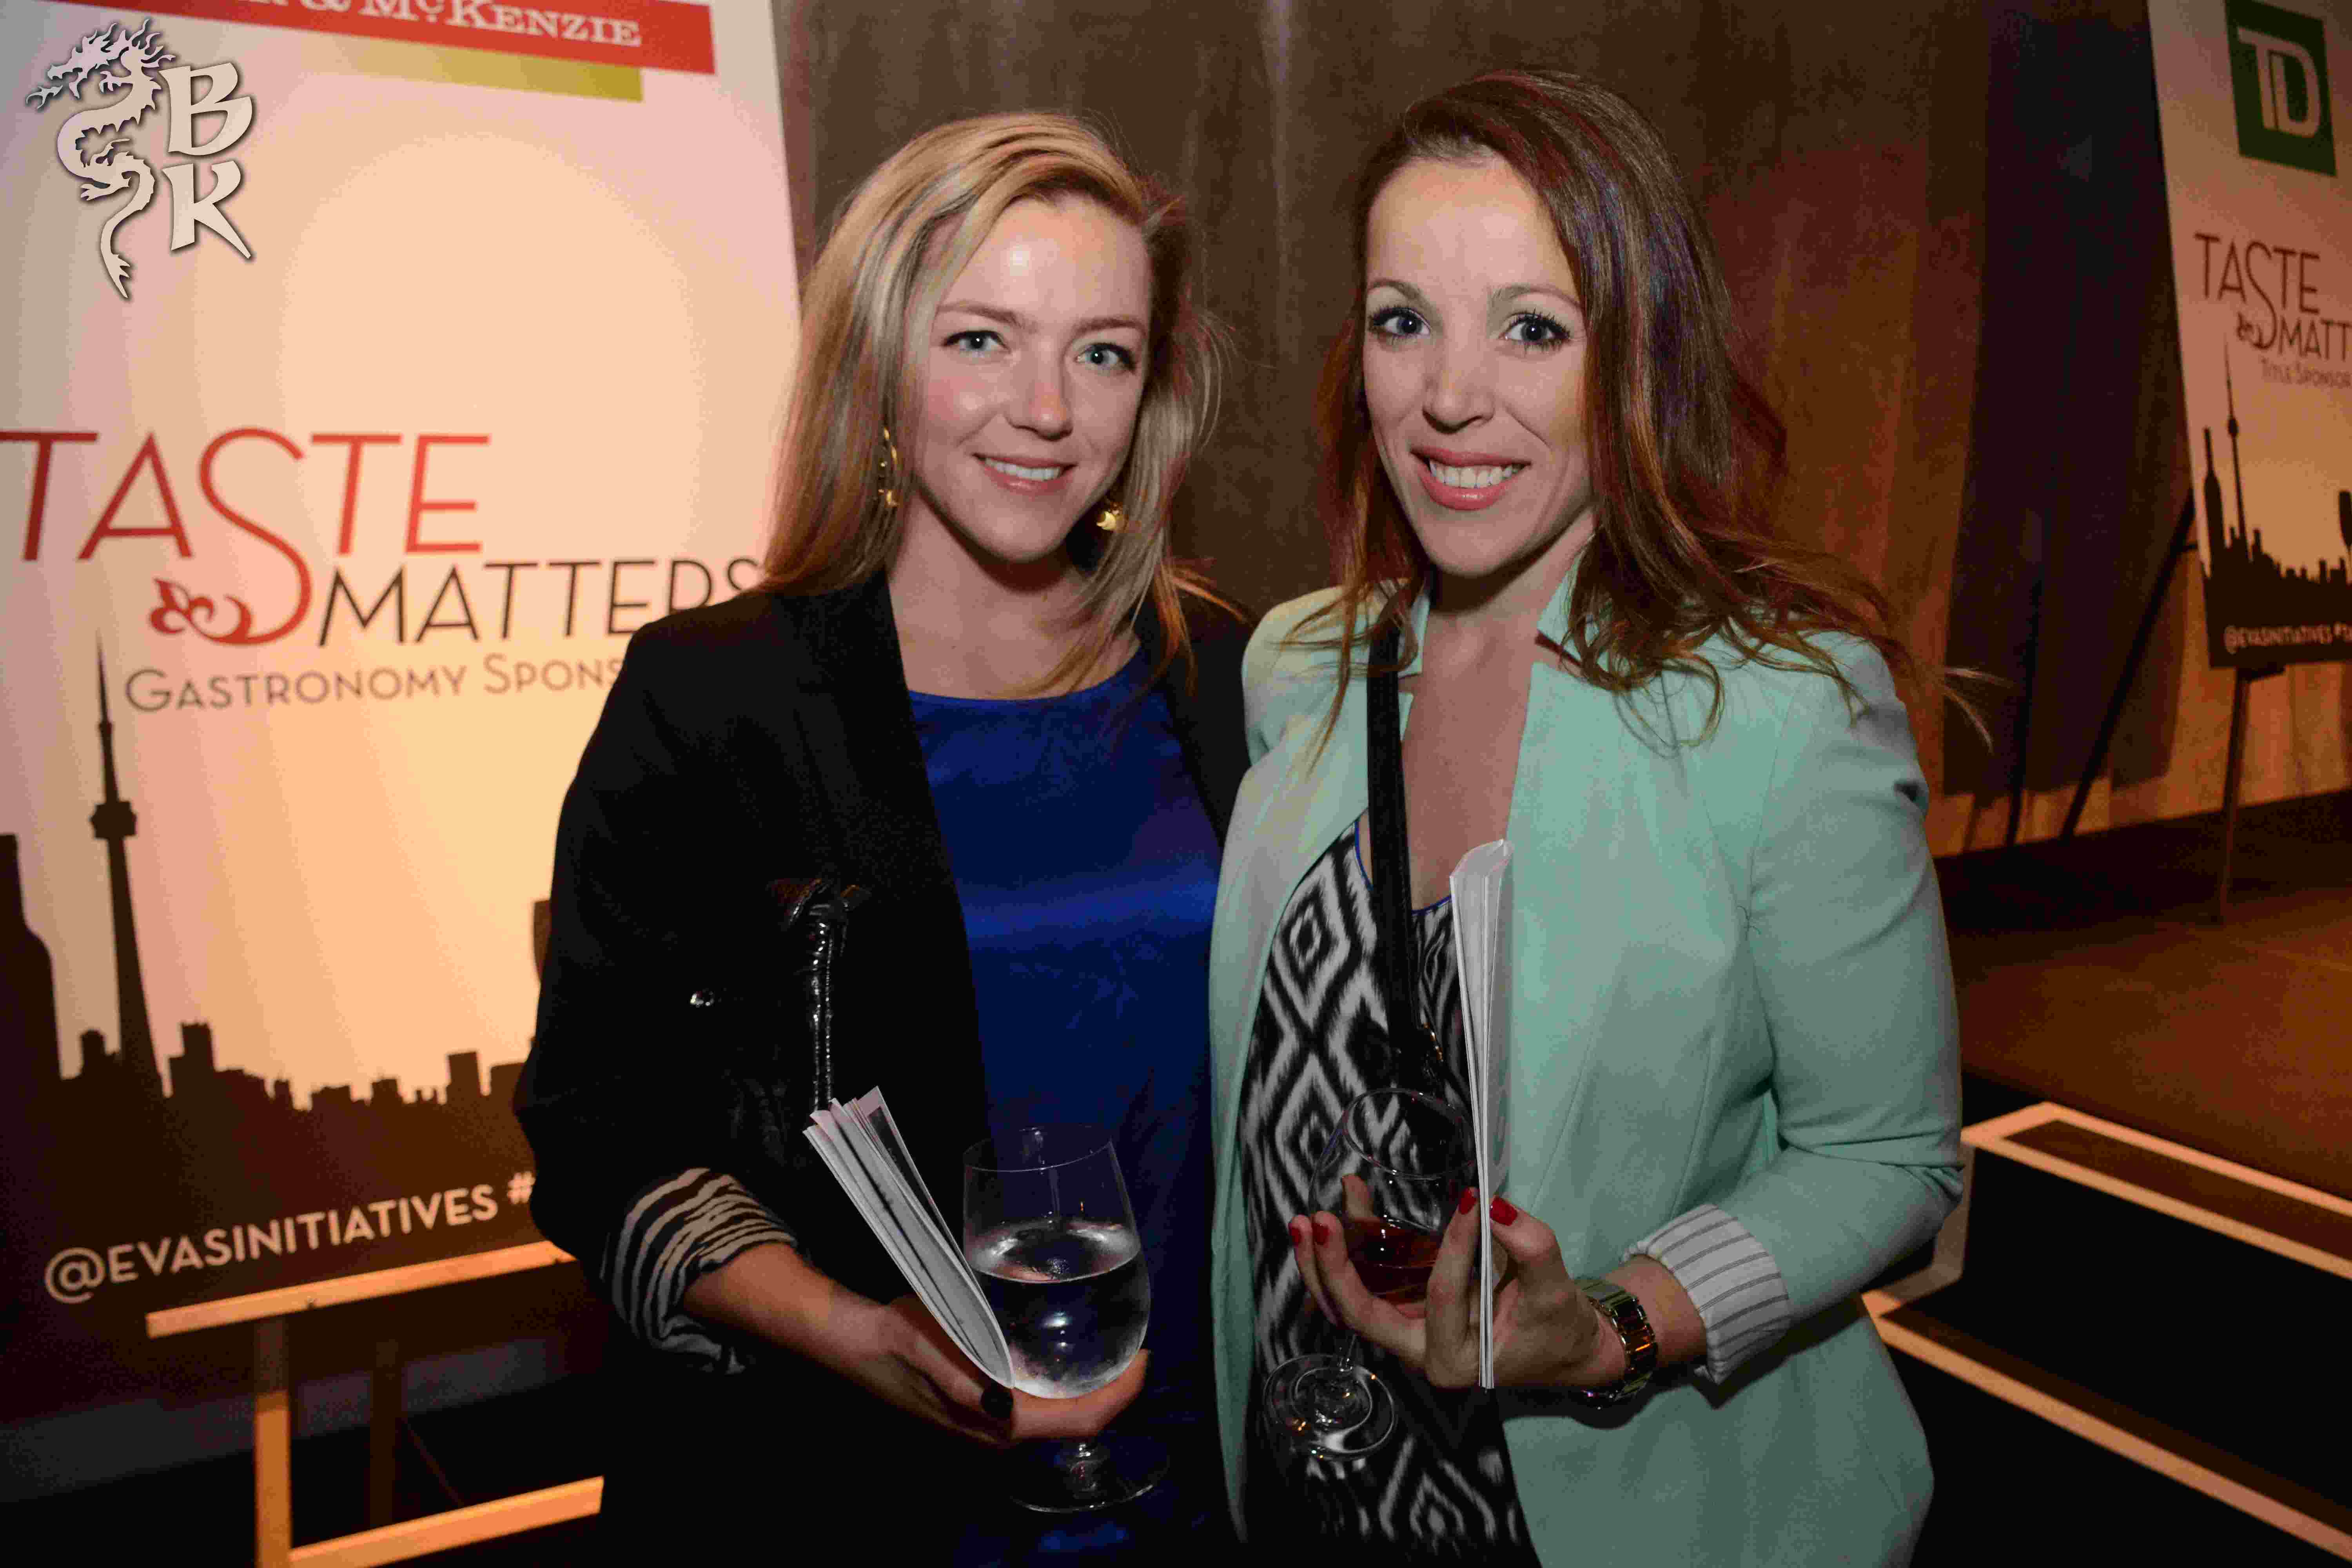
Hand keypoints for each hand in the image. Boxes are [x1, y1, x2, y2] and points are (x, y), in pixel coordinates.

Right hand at [837, 1295, 1150, 1448]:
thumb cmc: (895, 1339)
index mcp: (998, 1423)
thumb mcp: (928, 1345)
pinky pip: (1043, 1406)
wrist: (854, 1342)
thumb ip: (962, 1377)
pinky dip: (1069, 1385)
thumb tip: (1002, 1403)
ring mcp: (994, 1424)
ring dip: (1095, 1388)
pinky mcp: (986, 1407)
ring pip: (1063, 1415)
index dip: (1120, 1394)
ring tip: (1117, 1347)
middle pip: (1079, 1421)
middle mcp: (1002, 1432)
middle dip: (1116, 1390)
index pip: (1080, 1420)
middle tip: (1137, 1346)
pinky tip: (1073, 1354)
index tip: (1144, 1356)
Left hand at [1288, 1193, 1624, 1391]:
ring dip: (1324, 1261)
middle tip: (1320, 1222)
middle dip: (1333, 1269)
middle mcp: (1419, 1353)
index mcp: (1456, 1361)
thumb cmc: (1557, 1326)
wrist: (1558, 1345)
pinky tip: (1349, 1206)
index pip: (1441, 1296)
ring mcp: (1405, 1332)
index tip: (1472, 1200)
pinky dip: (1352, 1249)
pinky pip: (1368, 1283)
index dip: (1455, 1245)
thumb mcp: (1556, 1291)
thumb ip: (1532, 1248)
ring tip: (1309, 1218)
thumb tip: (1495, 1206)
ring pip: (1350, 1302)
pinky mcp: (1404, 1310)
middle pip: (1359, 1315)